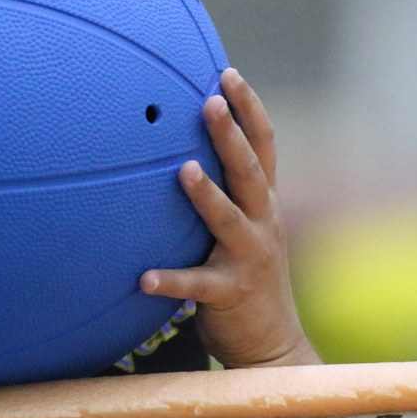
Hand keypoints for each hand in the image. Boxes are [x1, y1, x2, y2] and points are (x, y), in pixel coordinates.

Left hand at [140, 68, 319, 367]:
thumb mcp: (244, 227)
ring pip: (229, 220)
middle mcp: (263, 223)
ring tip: (182, 171)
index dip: (249, 108)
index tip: (226, 73)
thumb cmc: (246, 275)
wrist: (273, 344)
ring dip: (207, 195)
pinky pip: (196, 287)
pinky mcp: (230, 294)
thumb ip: (224, 193)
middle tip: (208, 102)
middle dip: (231, 134)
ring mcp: (249, 258)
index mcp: (264, 203)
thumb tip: (181, 150)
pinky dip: (170, 281)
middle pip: (250, 171)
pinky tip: (142, 278)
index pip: (263, 145)